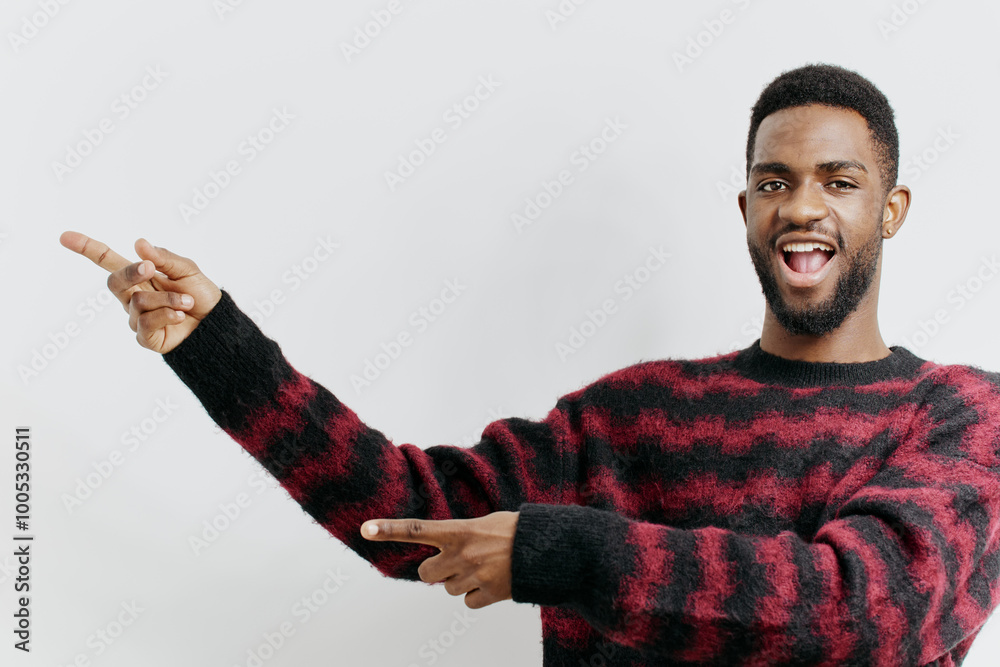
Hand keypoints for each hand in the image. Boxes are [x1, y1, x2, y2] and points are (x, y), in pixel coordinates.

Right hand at [59, 231, 221, 353]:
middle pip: (115, 281)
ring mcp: (136, 317)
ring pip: (139, 301)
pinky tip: (180, 315)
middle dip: (132, 272)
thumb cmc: (201, 295)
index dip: (87, 249)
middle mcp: (133, 296)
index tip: (65, 237)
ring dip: (168, 298)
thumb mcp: (186, 270)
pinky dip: (168, 314)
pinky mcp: (144, 337)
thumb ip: (162, 258)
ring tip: (187, 302)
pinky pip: (146, 321)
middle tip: (149, 268)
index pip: (108, 261)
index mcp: (140, 276)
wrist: (216, 324)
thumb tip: (139, 244)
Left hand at [361, 511, 519, 609]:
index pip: (417, 529)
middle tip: (455, 562)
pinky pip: (468, 602)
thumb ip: (460, 534)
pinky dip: (476, 596)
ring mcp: (473, 575)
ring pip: (449, 589)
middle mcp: (461, 554)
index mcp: (459, 530)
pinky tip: (492, 583)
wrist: (547, 548)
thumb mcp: (485, 522)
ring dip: (460, 582)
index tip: (366, 528)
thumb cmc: (516, 531)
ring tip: (484, 568)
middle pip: (426, 573)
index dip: (389, 529)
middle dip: (436, 570)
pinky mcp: (488, 594)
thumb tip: (447, 550)